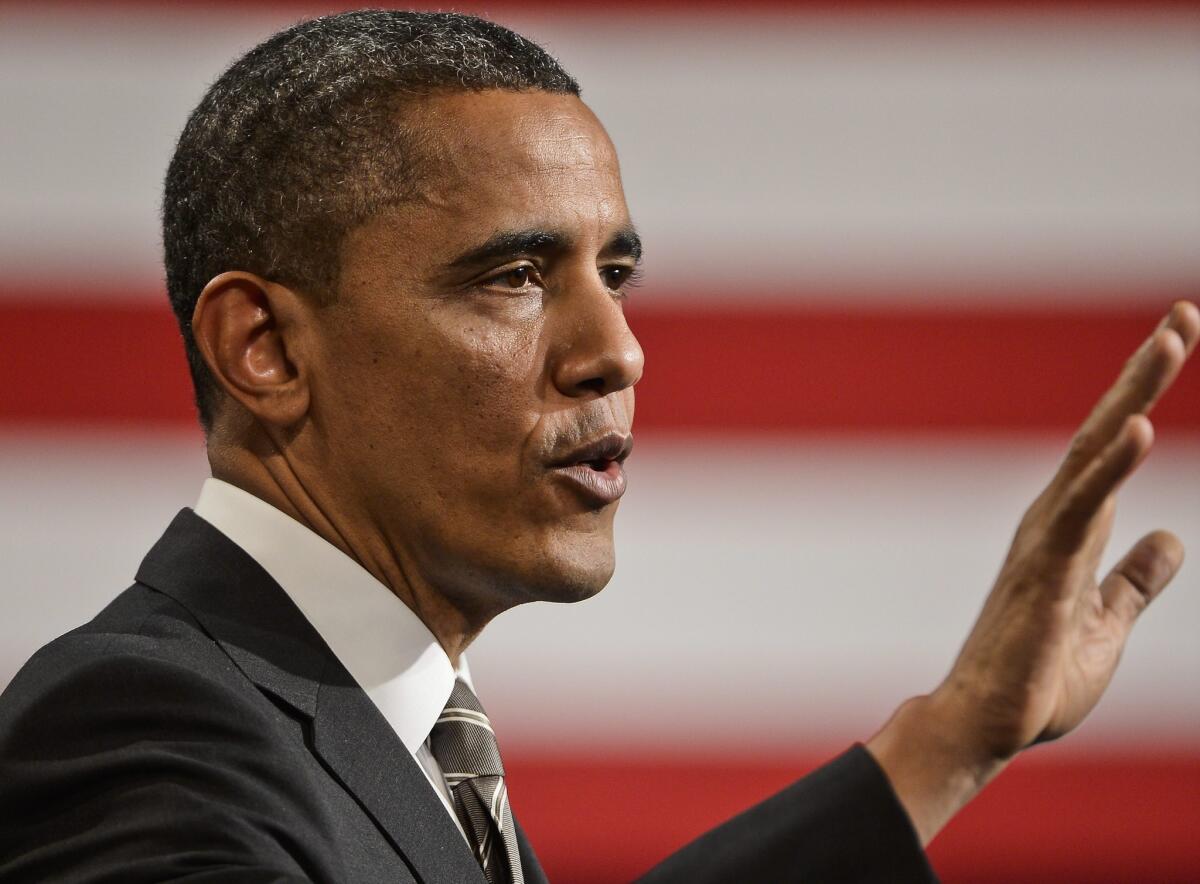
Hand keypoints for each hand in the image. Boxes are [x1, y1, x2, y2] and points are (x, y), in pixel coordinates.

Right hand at [867, 300, 1198, 844]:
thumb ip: (1134, 579)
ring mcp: (1046, 540)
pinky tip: (1139, 429)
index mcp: (1070, 527)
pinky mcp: (1044, 571)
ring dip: (1133, 395)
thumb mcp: (1106, 621)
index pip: (1113, 446)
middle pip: (1105, 430)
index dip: (1142, 393)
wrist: (988, 725)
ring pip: (1094, 453)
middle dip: (1144, 372)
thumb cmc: (1036, 676)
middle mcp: (1054, 518)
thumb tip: (1173, 539)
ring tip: (1171, 341)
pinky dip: (1110, 467)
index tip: (1175, 336)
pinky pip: (1081, 509)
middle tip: (1182, 315)